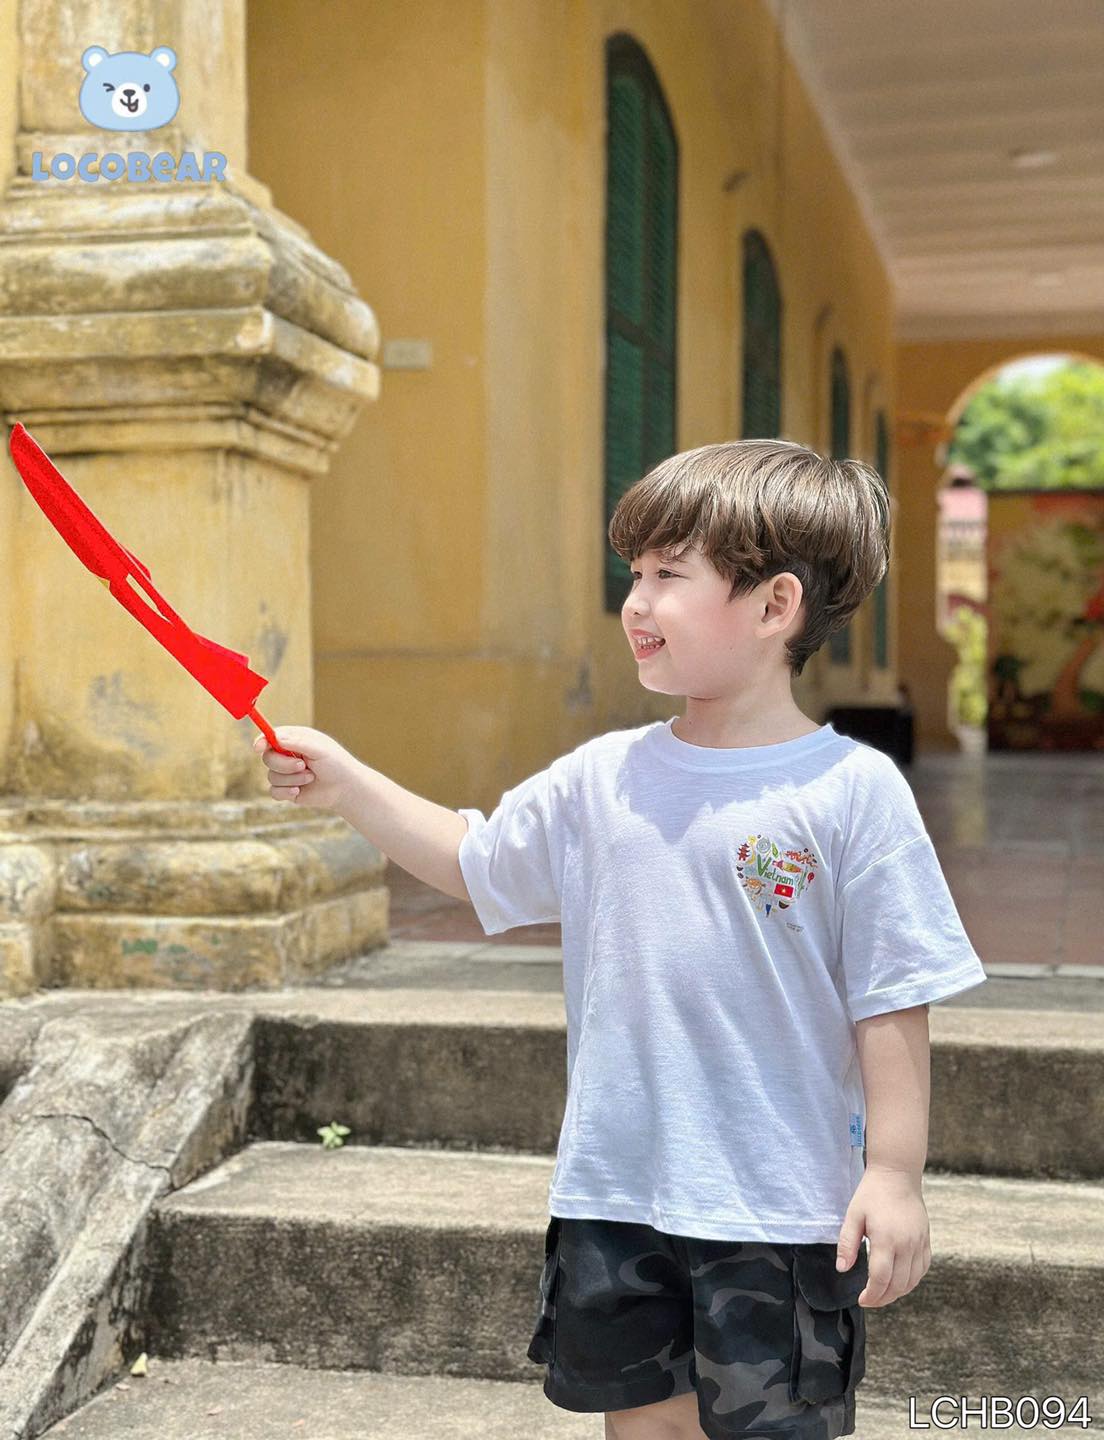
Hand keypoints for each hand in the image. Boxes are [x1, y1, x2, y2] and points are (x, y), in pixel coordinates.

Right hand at [252, 726, 360, 813]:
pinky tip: (299, 791)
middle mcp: (287, 755)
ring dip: (293, 779)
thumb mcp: (319, 749)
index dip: (262, 741)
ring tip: (311, 777)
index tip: (259, 747)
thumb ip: (297, 742)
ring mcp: (286, 773)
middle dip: (284, 764)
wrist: (345, 789)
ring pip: (272, 776)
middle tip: (302, 765)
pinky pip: (274, 791)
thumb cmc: (336, 764)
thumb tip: (274, 737)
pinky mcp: (286, 789)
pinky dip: (286, 791)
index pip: (270, 737)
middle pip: (268, 757)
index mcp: (295, 739)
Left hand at [835, 1165, 930, 1307]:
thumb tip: (842, 1269)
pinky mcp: (926, 1241)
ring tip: (882, 1293)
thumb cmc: (872, 1194)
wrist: (897, 1175)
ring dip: (897, 1292)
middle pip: (898, 1285)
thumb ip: (847, 1244)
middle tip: (869, 1299)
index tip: (862, 1300)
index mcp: (886, 1240)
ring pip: (912, 1281)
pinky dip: (912, 1281)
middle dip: (883, 1298)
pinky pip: (922, 1269)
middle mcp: (907, 1245)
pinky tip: (900, 1281)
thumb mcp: (853, 1215)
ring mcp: (919, 1243)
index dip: (871, 1296)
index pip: (881, 1280)